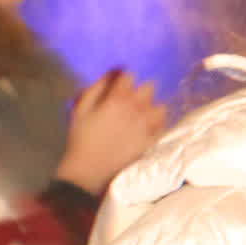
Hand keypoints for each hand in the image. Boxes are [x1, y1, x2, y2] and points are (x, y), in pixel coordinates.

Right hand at [57, 69, 166, 190]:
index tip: (119, 86)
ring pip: (160, 106)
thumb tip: (111, 73)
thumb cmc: (81, 139)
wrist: (89, 172)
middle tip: (130, 102)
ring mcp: (148, 125)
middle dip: (140, 91)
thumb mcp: (81, 109)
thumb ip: (97, 87)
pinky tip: (149, 129)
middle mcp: (136, 108)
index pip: (129, 75)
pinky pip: (164, 126)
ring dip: (152, 108)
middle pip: (149, 87)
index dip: (123, 79)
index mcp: (116, 99)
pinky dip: (158, 125)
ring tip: (142, 116)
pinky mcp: (153, 141)